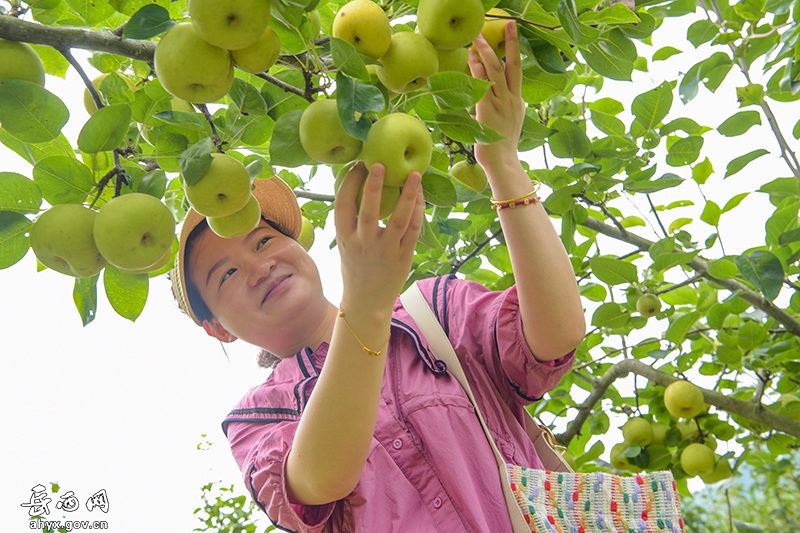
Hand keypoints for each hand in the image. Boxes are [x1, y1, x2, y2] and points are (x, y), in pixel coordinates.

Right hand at [334, 162, 424, 316]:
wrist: (366, 301)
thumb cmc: (356, 267)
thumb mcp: (345, 243)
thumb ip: (351, 220)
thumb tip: (359, 184)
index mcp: (344, 237)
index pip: (343, 204)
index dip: (350, 182)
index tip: (359, 165)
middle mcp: (364, 243)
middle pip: (369, 209)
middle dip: (375, 185)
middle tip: (381, 163)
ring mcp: (385, 250)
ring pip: (399, 218)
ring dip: (408, 195)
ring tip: (414, 175)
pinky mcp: (404, 256)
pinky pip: (414, 230)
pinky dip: (418, 211)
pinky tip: (420, 196)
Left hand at [468, 20, 524, 173]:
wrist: (503, 163)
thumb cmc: (500, 148)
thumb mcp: (502, 124)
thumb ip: (494, 109)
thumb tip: (480, 103)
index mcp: (517, 102)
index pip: (516, 72)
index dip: (513, 53)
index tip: (511, 35)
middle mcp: (512, 99)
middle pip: (512, 65)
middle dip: (510, 43)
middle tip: (508, 23)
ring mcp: (502, 103)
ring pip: (496, 71)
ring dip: (486, 52)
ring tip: (479, 37)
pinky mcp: (489, 109)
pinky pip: (483, 85)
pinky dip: (477, 70)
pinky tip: (471, 58)